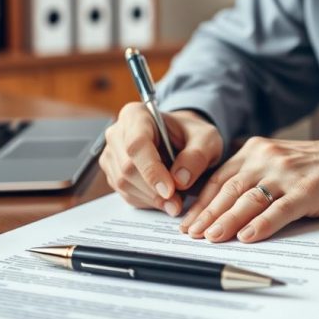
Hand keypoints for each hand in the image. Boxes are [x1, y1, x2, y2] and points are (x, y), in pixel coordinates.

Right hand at [99, 104, 223, 216]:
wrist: (182, 141)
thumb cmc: (192, 135)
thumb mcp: (206, 139)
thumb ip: (197, 155)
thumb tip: (180, 180)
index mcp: (136, 115)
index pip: (137, 144)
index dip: (151, 170)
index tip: (170, 190)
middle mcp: (117, 133)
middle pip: (128, 168)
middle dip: (154, 190)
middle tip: (177, 203)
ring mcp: (111, 154)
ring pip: (124, 184)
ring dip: (151, 198)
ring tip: (175, 201)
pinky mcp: (112, 173)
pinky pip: (125, 194)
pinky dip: (146, 201)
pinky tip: (163, 198)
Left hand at [179, 133, 318, 243]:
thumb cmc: (312, 166)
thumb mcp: (274, 161)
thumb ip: (250, 176)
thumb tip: (219, 206)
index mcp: (254, 151)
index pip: (219, 179)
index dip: (200, 202)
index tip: (186, 222)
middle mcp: (266, 159)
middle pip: (229, 190)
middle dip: (207, 214)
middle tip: (190, 235)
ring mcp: (286, 174)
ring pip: (249, 199)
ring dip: (227, 220)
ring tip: (211, 237)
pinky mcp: (306, 190)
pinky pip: (279, 209)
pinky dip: (262, 224)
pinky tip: (247, 236)